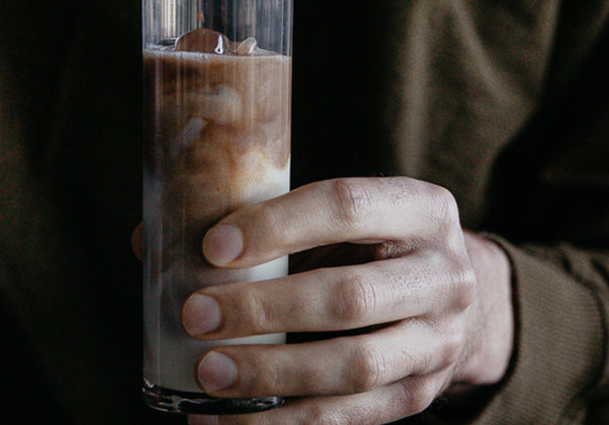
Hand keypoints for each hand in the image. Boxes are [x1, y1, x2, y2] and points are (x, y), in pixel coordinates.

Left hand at [180, 177, 513, 424]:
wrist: (460, 302)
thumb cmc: (372, 248)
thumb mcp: (341, 220)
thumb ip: (260, 224)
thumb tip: (148, 240)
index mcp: (422, 210)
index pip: (347, 206)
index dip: (277, 225)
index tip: (212, 246)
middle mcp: (443, 276)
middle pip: (349, 298)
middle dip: (264, 310)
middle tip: (195, 315)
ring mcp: (437, 343)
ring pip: (353, 367)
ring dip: (272, 374)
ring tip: (208, 374)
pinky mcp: (417, 397)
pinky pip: (348, 419)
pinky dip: (283, 424)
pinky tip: (225, 423)